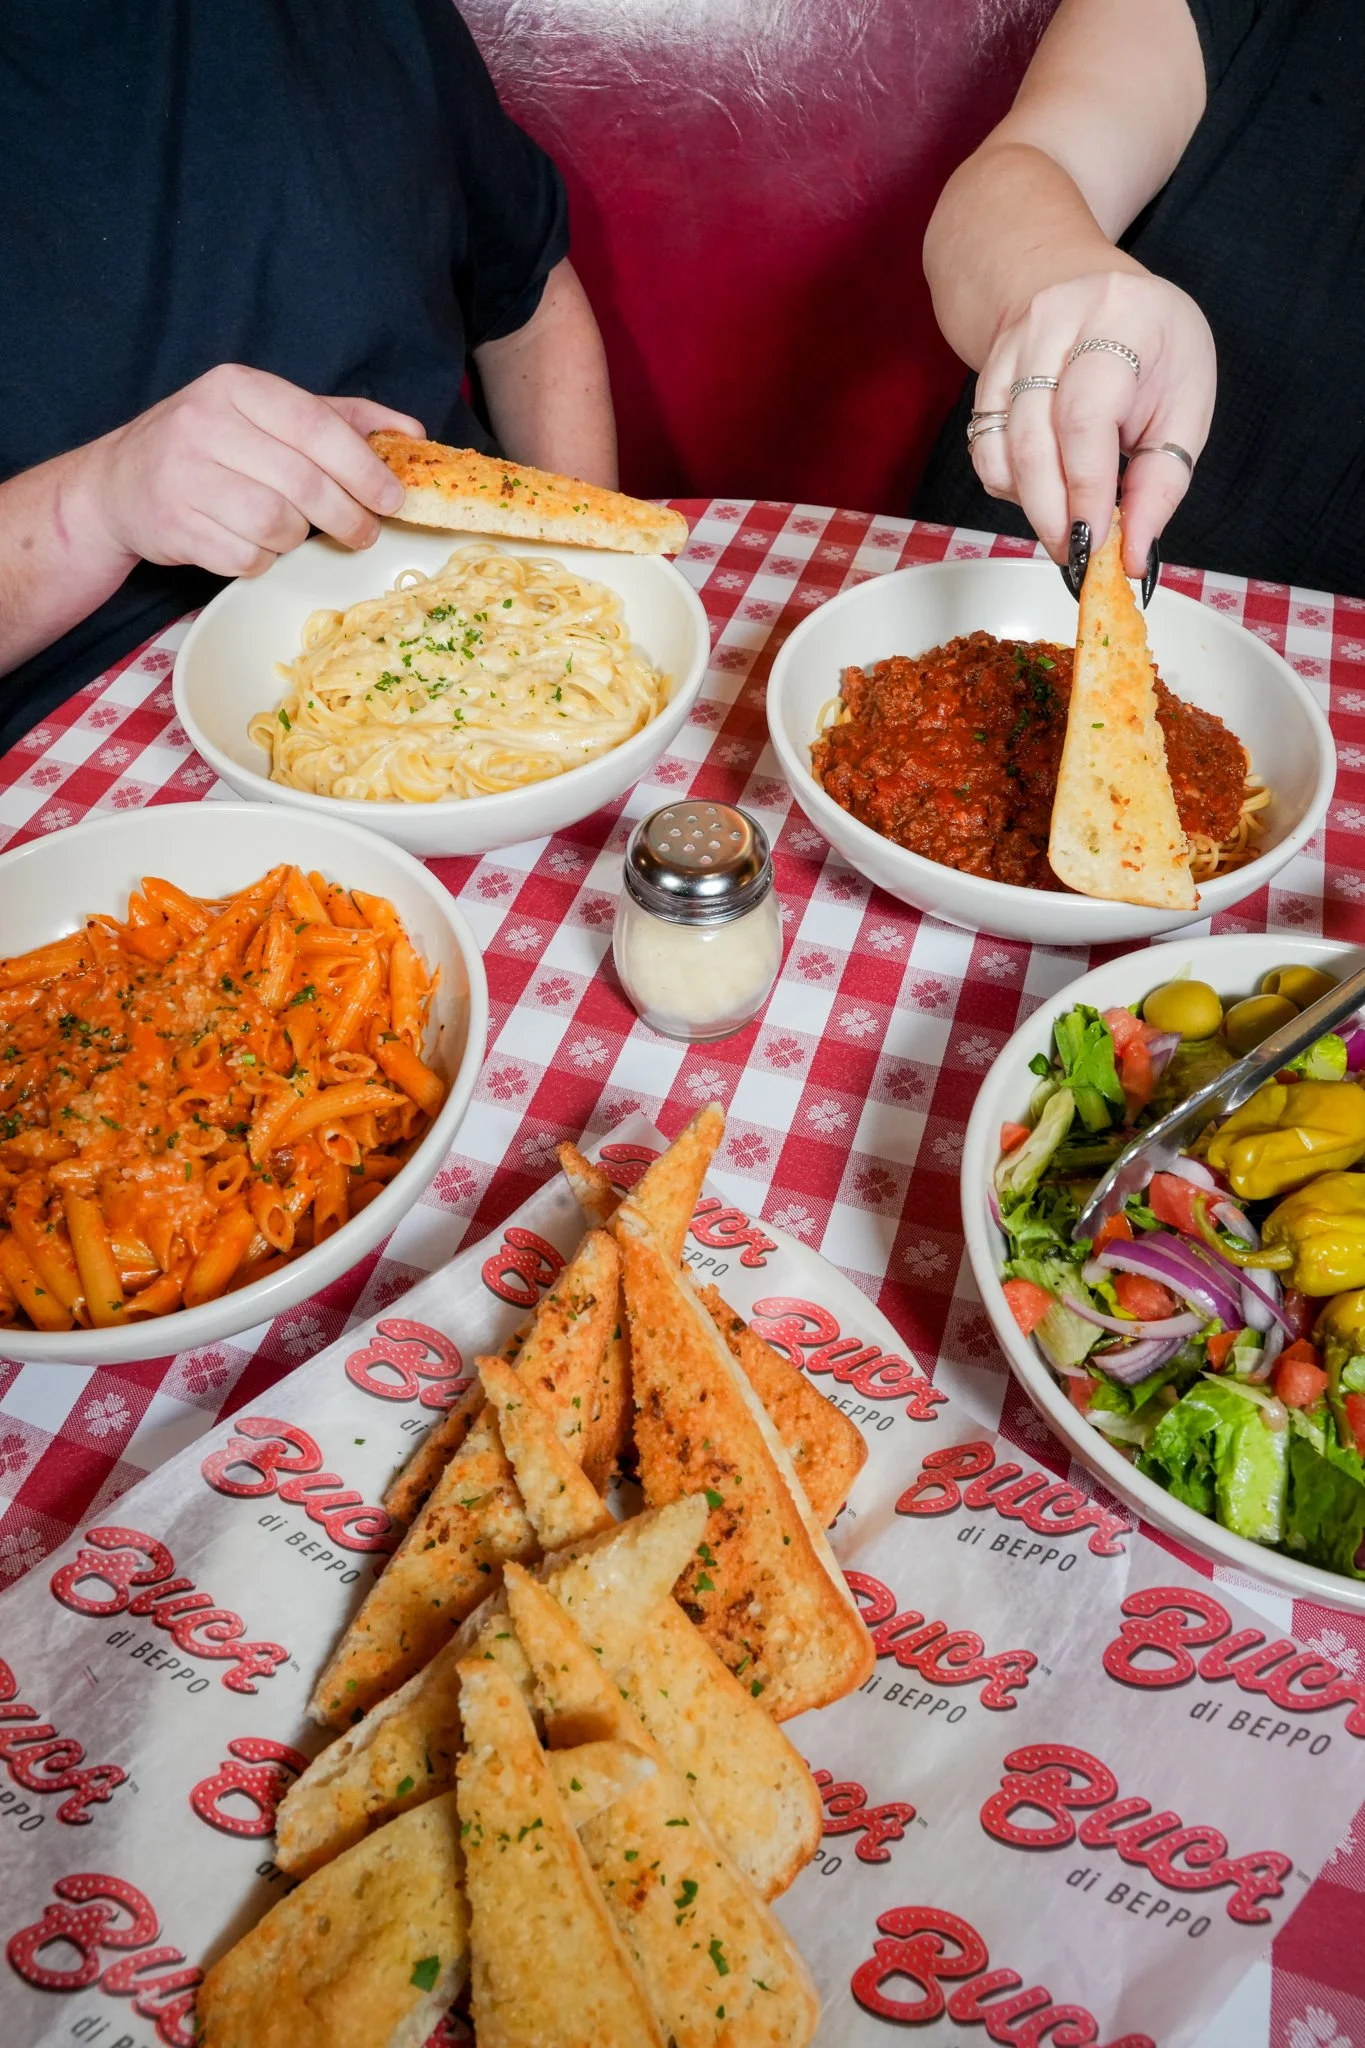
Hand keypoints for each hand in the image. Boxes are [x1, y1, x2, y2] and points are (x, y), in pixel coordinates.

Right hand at [85, 365, 424, 577]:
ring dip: (297, 538)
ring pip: (277, 524)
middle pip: (304, 483)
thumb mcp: (268, 416)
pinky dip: (261, 560)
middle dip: (347, 516)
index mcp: (237, 387)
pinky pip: (246, 557)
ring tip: (292, 530)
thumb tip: (411, 432)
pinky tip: (251, 543)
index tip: (393, 497)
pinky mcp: (174, 525)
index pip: (317, 427)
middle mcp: (206, 424)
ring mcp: (185, 476)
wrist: (120, 483)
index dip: (364, 468)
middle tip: (365, 532)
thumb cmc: (211, 447)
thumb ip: (339, 419)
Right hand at [968, 269, 1215, 577]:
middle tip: (1077, 555)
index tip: (1096, 543)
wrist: (1091, 291)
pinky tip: (1045, 488)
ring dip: (1030, 504)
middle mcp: (1057, 320)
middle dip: (1053, 511)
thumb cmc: (1152, 350)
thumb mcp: (1185, 404)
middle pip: (1033, 438)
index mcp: (1122, 317)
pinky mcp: (985, 371)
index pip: (1086, 416)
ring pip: (1001, 447)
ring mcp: (1012, 344)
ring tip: (1067, 526)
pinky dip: (1010, 485)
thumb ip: (1162, 483)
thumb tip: (1134, 556)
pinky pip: (983, 447)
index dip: (1086, 488)